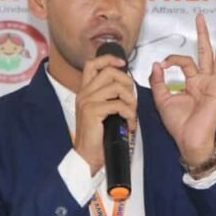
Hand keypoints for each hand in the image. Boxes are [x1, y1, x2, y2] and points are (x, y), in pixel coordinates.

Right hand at [73, 51, 137, 173]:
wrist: (87, 156)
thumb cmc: (97, 136)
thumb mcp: (100, 112)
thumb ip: (108, 97)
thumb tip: (125, 86)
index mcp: (85, 91)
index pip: (92, 64)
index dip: (109, 59)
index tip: (123, 63)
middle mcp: (84, 94)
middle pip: (109, 72)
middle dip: (127, 82)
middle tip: (132, 99)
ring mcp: (87, 102)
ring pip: (117, 88)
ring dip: (131, 100)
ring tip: (132, 114)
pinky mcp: (93, 112)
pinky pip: (119, 105)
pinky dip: (129, 114)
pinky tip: (129, 123)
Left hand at [149, 14, 215, 165]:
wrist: (188, 140)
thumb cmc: (178, 124)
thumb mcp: (162, 100)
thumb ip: (158, 82)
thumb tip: (157, 64)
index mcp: (192, 82)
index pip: (184, 61)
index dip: (172, 59)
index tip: (162, 64)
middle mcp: (204, 80)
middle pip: (205, 52)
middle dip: (203, 34)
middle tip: (200, 17)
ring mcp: (214, 84)